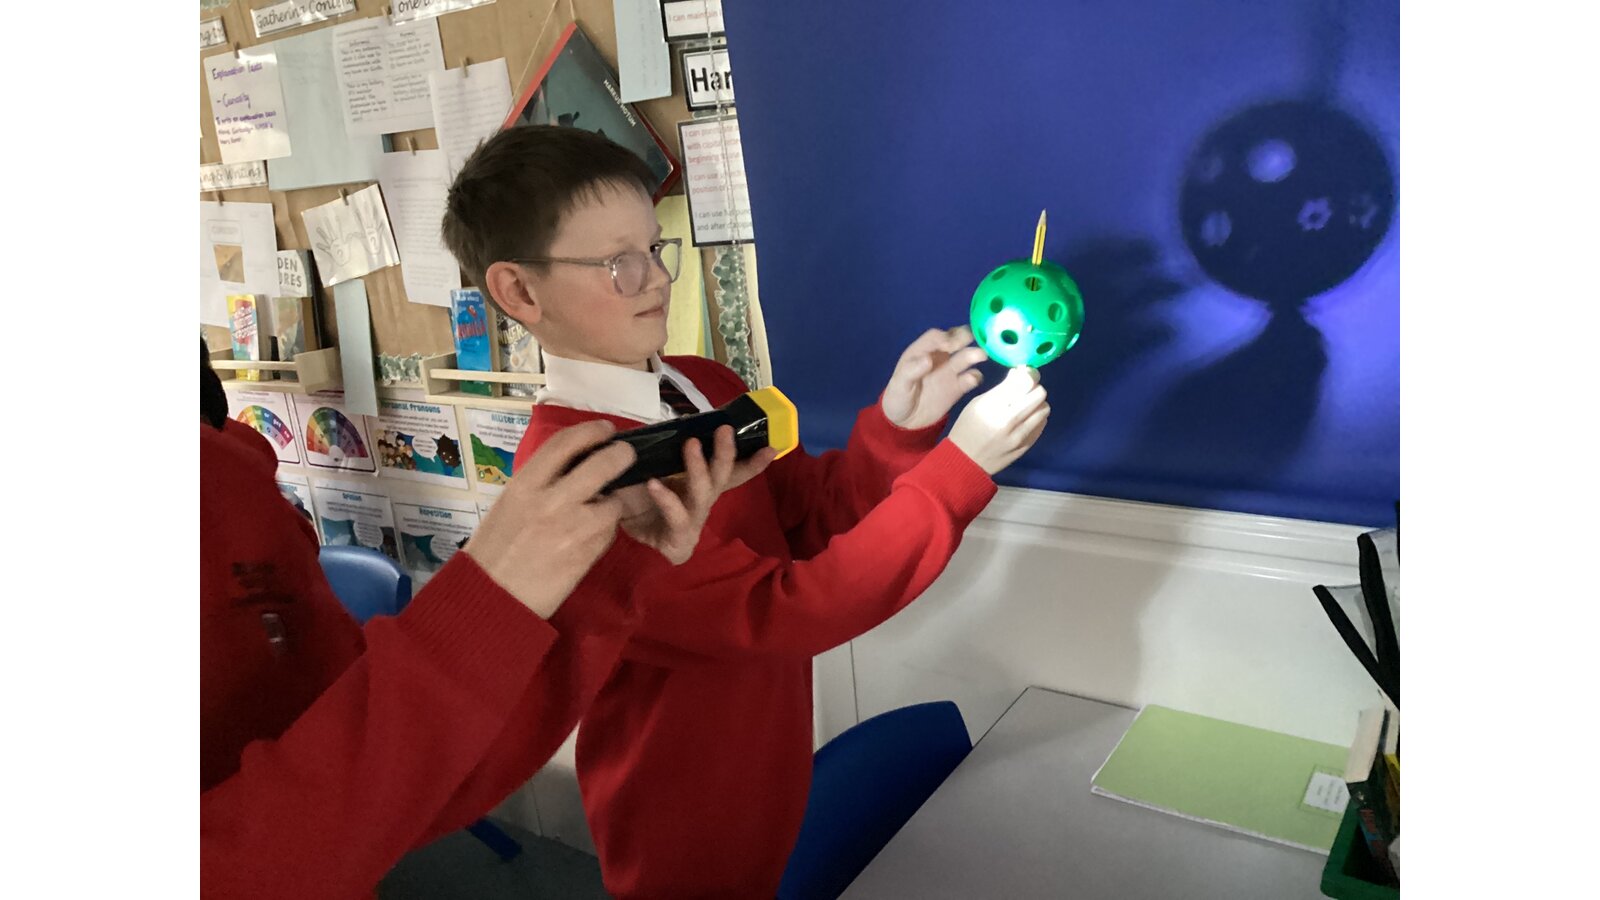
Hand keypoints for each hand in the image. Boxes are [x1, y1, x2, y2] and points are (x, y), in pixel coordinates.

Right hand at [462, 420, 634, 618]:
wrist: (493, 595)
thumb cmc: (495, 548)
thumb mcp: (509, 503)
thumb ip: (540, 482)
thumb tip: (572, 463)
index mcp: (526, 484)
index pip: (566, 443)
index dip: (591, 430)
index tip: (605, 429)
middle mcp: (552, 501)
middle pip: (603, 464)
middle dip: (621, 455)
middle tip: (626, 454)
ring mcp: (574, 528)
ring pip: (612, 502)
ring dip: (611, 502)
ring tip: (596, 509)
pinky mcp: (588, 553)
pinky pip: (608, 531)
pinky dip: (605, 529)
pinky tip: (589, 535)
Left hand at [615, 425, 775, 564]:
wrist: (615, 533)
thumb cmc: (637, 497)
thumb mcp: (649, 466)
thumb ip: (652, 448)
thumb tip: (650, 427)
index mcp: (702, 483)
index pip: (732, 471)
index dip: (752, 461)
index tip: (771, 447)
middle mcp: (702, 501)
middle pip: (722, 477)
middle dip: (727, 453)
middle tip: (725, 429)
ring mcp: (692, 522)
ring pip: (702, 493)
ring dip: (699, 467)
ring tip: (691, 443)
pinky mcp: (678, 540)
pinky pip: (676, 516)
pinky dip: (666, 499)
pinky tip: (653, 484)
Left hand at [880, 326, 990, 429]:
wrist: (906, 422)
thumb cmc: (899, 397)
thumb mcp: (899, 384)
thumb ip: (912, 371)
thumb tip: (928, 359)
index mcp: (921, 351)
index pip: (935, 337)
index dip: (944, 337)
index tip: (950, 346)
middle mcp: (938, 357)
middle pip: (955, 339)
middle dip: (964, 337)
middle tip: (971, 340)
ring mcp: (950, 371)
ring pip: (965, 356)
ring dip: (973, 354)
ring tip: (980, 355)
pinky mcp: (959, 387)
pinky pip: (971, 377)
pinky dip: (975, 376)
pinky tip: (972, 379)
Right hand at [948, 366, 1050, 474]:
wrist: (965, 461)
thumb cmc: (967, 427)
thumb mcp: (977, 403)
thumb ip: (1002, 388)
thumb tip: (1022, 373)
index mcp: (993, 405)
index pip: (1025, 382)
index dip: (1027, 374)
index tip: (1022, 375)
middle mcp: (1009, 420)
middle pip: (1039, 393)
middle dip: (1033, 388)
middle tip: (1025, 391)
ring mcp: (1020, 435)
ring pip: (1044, 409)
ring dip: (1037, 404)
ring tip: (1025, 406)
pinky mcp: (1026, 446)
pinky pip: (1042, 425)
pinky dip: (1036, 418)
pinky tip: (1025, 420)